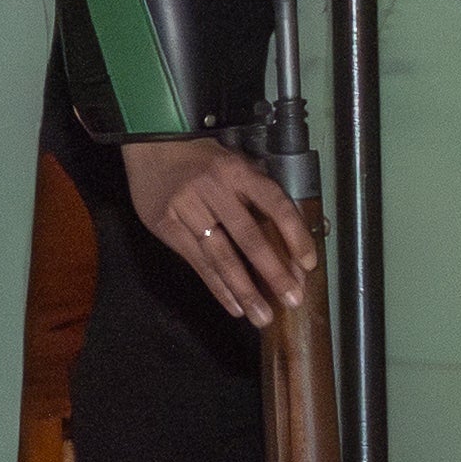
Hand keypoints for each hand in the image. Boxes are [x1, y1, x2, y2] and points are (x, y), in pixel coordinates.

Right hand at [122, 135, 313, 325]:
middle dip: (273, 272)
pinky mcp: (167, 225)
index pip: (274, 204)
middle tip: (292, 300)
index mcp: (237, 171)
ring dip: (245, 290)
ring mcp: (187, 208)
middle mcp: (213, 189)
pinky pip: (197, 263)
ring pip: (221, 256)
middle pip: (248, 236)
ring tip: (263, 316)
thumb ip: (258, 192)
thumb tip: (292, 236)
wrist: (151, 145)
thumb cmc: (202, 157)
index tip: (308, 264)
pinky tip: (234, 306)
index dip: (295, 235)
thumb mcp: (234, 162)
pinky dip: (217, 287)